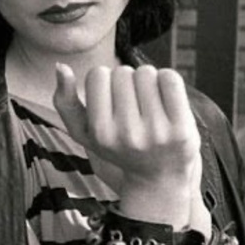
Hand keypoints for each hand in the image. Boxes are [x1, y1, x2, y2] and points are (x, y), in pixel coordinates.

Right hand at [53, 63, 201, 199]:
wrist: (159, 178)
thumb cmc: (118, 148)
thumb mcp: (85, 133)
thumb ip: (65, 102)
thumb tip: (61, 66)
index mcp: (101, 133)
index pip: (98, 75)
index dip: (104, 81)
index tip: (111, 100)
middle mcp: (128, 134)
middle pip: (123, 72)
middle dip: (127, 81)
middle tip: (133, 106)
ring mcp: (158, 132)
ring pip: (147, 72)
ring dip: (148, 81)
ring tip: (149, 104)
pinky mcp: (183, 128)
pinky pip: (170, 78)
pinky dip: (167, 81)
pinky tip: (166, 99)